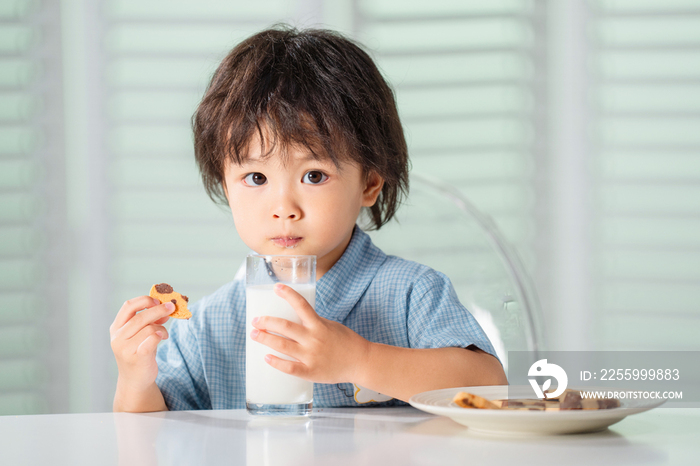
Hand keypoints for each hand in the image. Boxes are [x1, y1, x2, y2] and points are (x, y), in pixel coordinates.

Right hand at [110, 296, 172, 392]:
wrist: (135, 380)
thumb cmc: (139, 353)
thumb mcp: (141, 334)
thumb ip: (151, 321)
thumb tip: (166, 309)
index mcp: (116, 328)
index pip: (128, 306)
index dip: (144, 300)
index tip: (157, 300)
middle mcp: (118, 337)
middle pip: (140, 317)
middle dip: (159, 309)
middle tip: (172, 307)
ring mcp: (125, 348)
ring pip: (149, 328)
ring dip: (161, 328)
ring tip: (164, 334)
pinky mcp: (136, 357)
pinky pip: (152, 339)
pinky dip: (160, 335)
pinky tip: (162, 337)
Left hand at [250, 283, 370, 383]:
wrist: (361, 362)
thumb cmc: (347, 342)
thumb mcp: (331, 326)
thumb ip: (314, 323)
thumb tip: (294, 319)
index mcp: (319, 325)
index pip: (301, 305)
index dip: (288, 294)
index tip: (276, 287)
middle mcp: (313, 339)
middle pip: (284, 327)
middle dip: (266, 322)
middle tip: (255, 321)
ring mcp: (311, 356)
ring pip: (282, 346)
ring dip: (265, 339)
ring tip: (254, 334)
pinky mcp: (310, 371)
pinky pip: (289, 368)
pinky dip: (276, 362)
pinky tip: (267, 357)